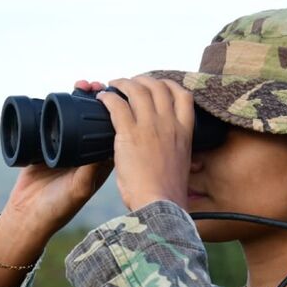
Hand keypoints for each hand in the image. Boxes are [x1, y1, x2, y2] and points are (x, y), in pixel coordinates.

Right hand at [4, 80, 113, 237]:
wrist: (28, 215)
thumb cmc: (58, 208)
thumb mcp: (79, 188)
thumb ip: (92, 170)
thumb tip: (109, 148)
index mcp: (100, 162)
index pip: (113, 130)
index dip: (118, 110)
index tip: (116, 94)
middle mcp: (86, 152)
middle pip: (95, 119)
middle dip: (98, 99)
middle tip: (95, 84)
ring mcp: (66, 147)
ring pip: (76, 116)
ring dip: (79, 98)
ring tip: (80, 84)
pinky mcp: (46, 144)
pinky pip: (54, 120)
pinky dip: (57, 105)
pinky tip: (58, 94)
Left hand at [97, 76, 194, 211]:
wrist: (160, 205)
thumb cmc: (167, 194)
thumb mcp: (180, 166)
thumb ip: (174, 151)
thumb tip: (167, 152)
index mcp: (185, 132)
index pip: (184, 95)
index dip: (169, 85)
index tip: (157, 86)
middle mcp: (170, 124)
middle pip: (158, 86)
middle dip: (143, 80)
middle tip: (130, 83)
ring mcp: (150, 126)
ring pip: (137, 90)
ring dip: (123, 83)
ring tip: (113, 85)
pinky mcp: (130, 133)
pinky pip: (117, 104)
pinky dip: (108, 97)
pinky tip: (101, 98)